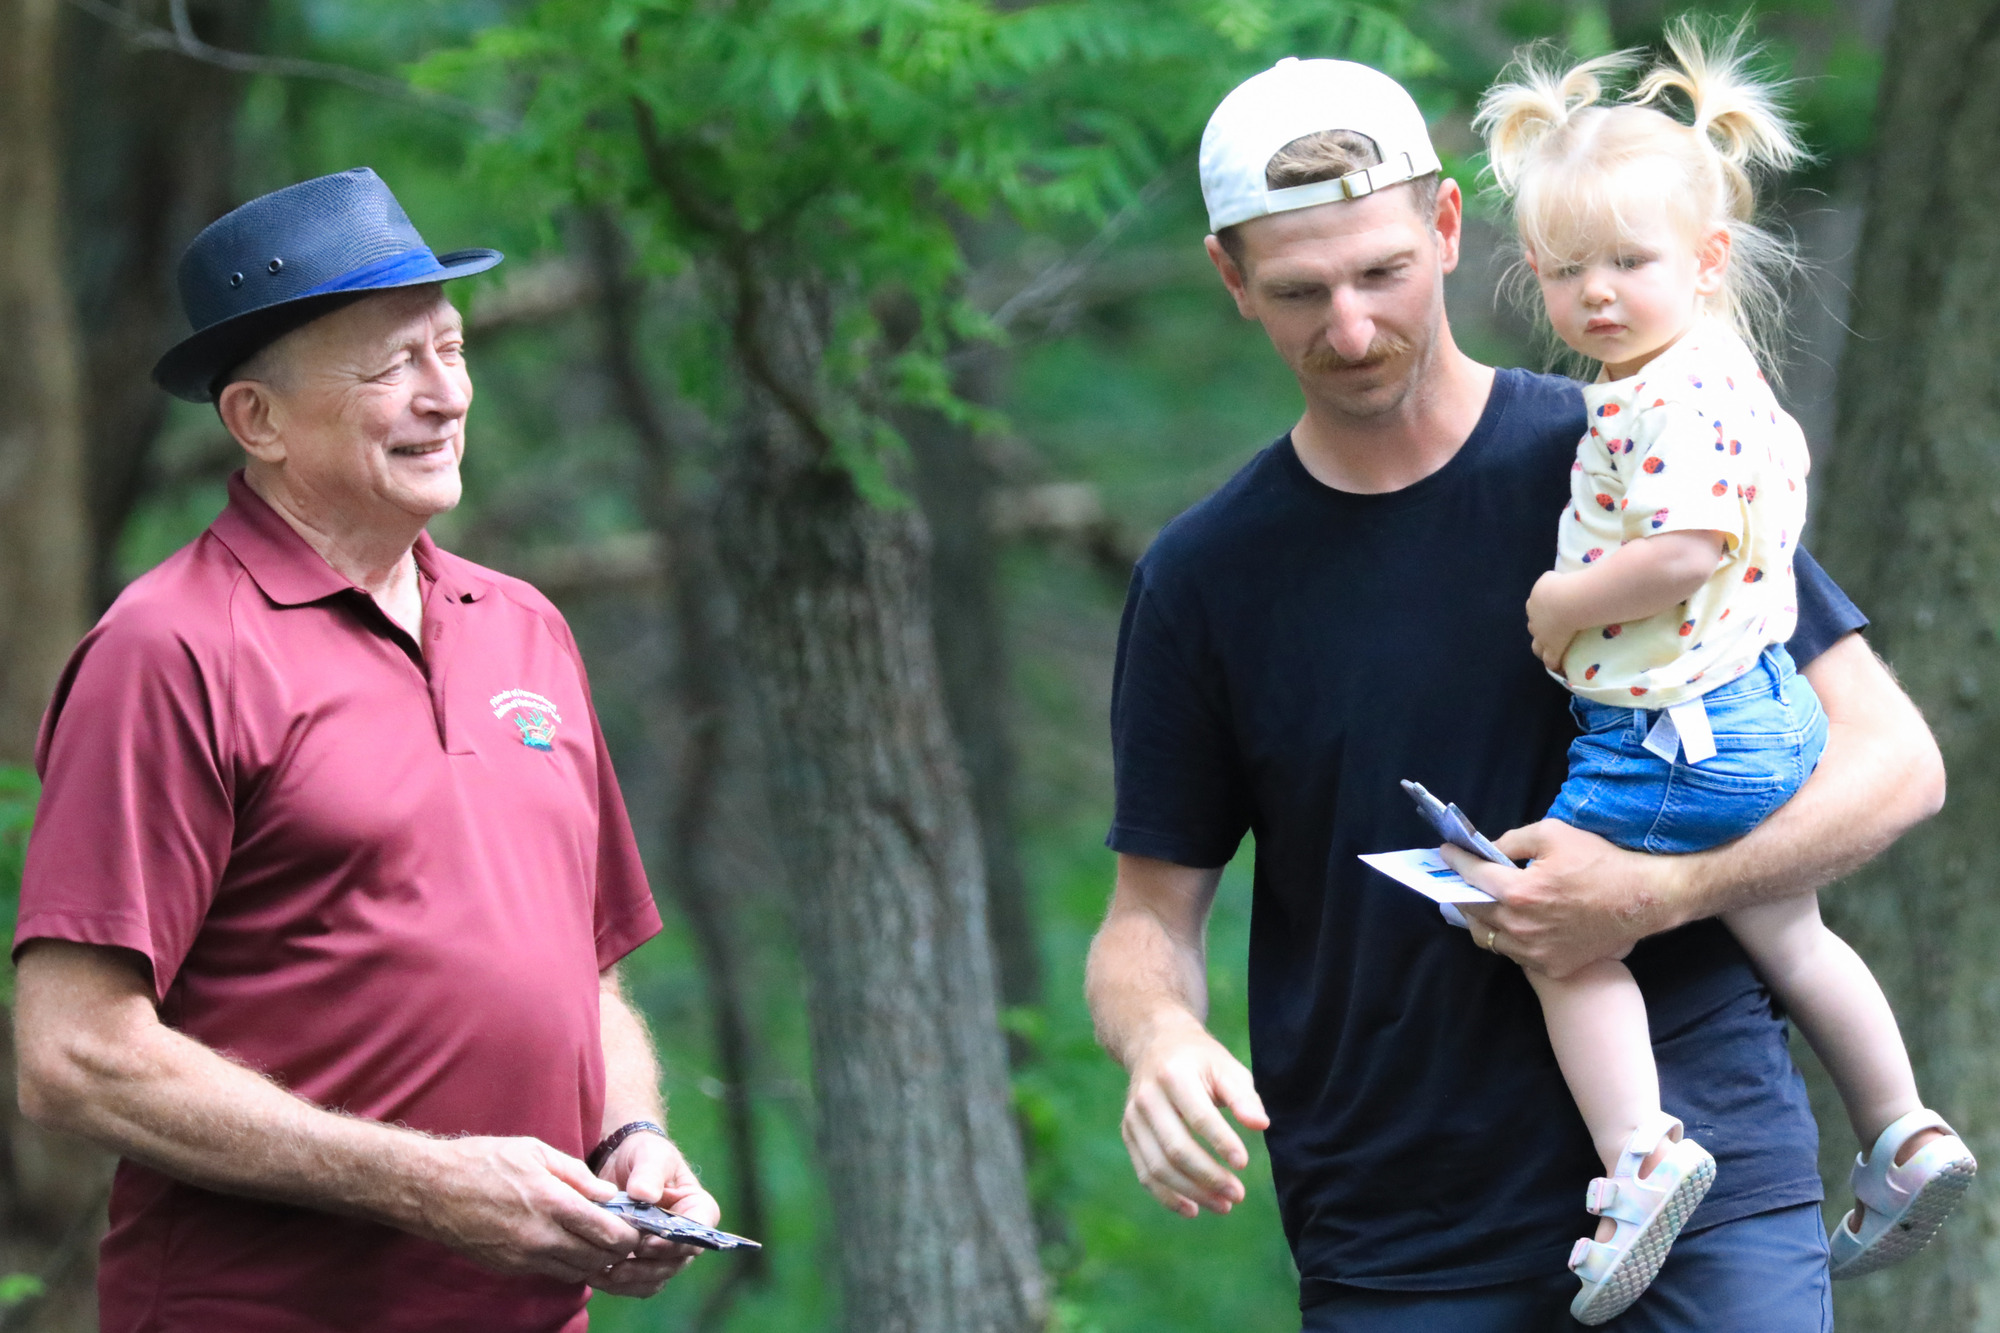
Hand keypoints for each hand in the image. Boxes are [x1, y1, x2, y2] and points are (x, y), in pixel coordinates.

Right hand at [407, 1136, 642, 1282]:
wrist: (431, 1189)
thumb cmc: (484, 1161)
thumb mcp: (536, 1151)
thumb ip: (577, 1175)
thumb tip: (609, 1194)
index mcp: (552, 1202)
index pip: (608, 1232)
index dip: (630, 1232)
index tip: (638, 1224)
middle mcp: (540, 1237)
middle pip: (597, 1258)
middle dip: (618, 1249)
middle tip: (625, 1234)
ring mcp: (523, 1257)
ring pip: (577, 1271)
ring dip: (594, 1260)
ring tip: (600, 1240)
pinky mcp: (509, 1267)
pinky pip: (552, 1272)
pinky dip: (569, 1263)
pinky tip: (570, 1244)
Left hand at [591, 1129, 719, 1296]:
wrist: (620, 1162)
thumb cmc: (644, 1154)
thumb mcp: (650, 1155)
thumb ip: (649, 1173)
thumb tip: (644, 1195)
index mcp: (697, 1208)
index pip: (699, 1232)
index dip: (676, 1243)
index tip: (647, 1244)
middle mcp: (685, 1236)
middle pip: (676, 1262)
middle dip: (648, 1267)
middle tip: (619, 1265)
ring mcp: (664, 1252)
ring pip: (656, 1278)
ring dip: (631, 1280)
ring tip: (603, 1274)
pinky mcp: (642, 1262)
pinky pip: (636, 1283)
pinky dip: (618, 1285)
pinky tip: (595, 1276)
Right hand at [1120, 1018, 1269, 1217]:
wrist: (1155, 1044)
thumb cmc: (1200, 1060)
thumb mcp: (1225, 1066)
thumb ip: (1243, 1096)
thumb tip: (1260, 1125)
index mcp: (1174, 1075)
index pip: (1199, 1116)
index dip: (1221, 1142)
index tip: (1244, 1164)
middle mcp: (1147, 1097)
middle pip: (1176, 1148)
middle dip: (1209, 1177)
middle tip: (1238, 1195)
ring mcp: (1133, 1118)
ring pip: (1159, 1167)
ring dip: (1192, 1193)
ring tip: (1223, 1206)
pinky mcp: (1129, 1134)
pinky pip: (1145, 1173)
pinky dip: (1167, 1196)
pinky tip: (1193, 1209)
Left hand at [1445, 820, 1686, 977]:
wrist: (1642, 900)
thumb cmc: (1600, 862)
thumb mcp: (1554, 833)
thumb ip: (1513, 840)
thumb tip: (1488, 850)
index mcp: (1518, 891)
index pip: (1472, 876)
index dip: (1455, 861)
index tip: (1446, 853)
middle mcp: (1521, 925)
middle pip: (1472, 910)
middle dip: (1460, 891)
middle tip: (1456, 880)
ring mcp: (1535, 951)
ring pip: (1489, 937)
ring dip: (1480, 918)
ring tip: (1479, 903)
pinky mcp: (1550, 965)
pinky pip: (1515, 953)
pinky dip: (1508, 937)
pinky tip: (1512, 922)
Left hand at [1525, 571, 1581, 672]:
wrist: (1566, 602)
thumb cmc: (1561, 586)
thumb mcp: (1551, 577)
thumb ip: (1550, 581)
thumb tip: (1555, 582)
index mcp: (1534, 603)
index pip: (1534, 608)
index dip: (1541, 611)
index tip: (1550, 613)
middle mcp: (1534, 621)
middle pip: (1534, 627)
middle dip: (1540, 629)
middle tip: (1553, 630)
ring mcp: (1542, 637)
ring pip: (1537, 646)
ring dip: (1543, 647)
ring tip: (1551, 651)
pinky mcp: (1553, 649)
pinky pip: (1551, 661)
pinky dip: (1554, 664)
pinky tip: (1559, 669)